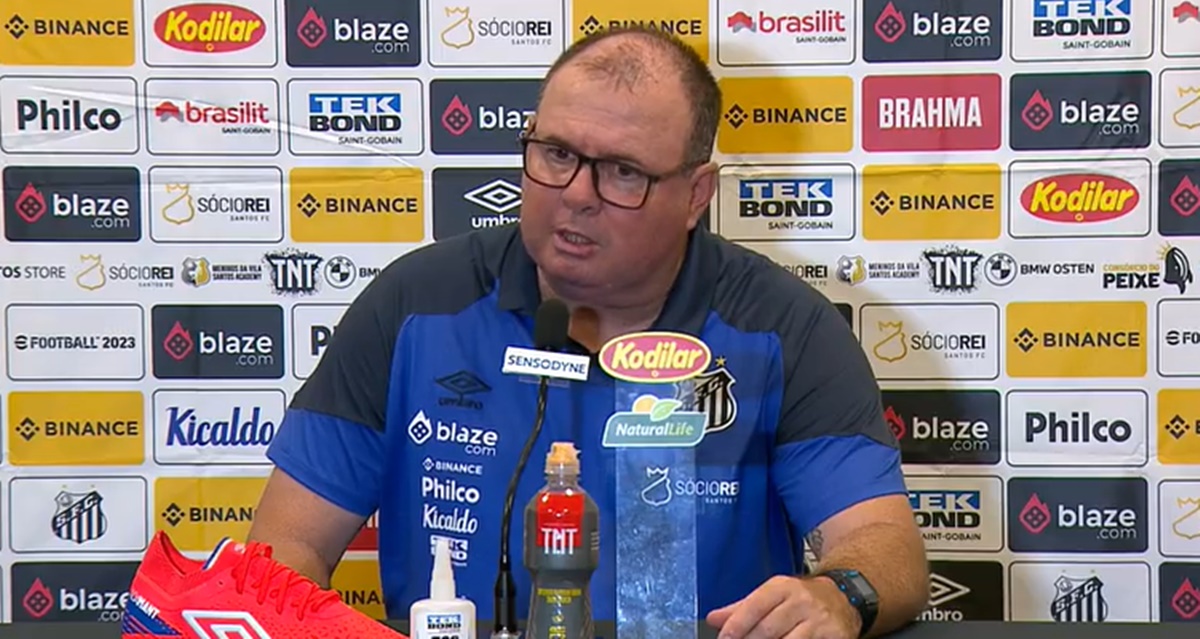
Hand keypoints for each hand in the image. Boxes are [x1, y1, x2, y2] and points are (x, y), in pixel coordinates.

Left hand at [705, 575, 862, 638]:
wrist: (844, 597)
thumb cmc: (801, 599)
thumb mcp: (772, 595)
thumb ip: (742, 608)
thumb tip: (713, 619)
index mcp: (781, 587)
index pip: (754, 606)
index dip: (736, 625)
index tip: (725, 638)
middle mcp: (801, 600)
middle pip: (769, 629)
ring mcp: (818, 619)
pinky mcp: (833, 635)